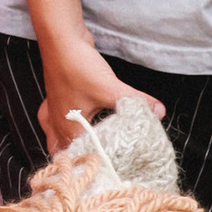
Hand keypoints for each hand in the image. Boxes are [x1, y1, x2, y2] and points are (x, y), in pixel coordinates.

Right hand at [36, 29, 143, 160]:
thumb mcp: (110, 87)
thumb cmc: (78, 67)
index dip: (92, 166)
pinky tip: (70, 123)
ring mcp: (52, 111)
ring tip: (82, 153)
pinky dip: (59, 127)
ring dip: (64, 145)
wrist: (61, 39)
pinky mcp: (54, 99)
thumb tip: (159, 112)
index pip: (78, 157)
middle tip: (96, 166)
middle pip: (61, 152)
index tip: (108, 171)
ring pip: (53, 137)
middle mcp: (56, 124)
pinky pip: (53, 122)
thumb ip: (135, 101)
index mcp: (67, 128)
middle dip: (76, 161)